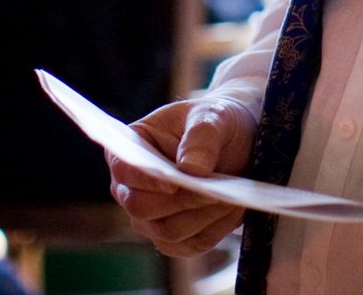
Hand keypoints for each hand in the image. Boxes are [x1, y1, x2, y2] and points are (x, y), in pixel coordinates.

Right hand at [109, 96, 255, 256]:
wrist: (237, 144)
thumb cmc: (215, 123)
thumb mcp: (213, 117)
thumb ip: (201, 137)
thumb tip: (191, 169)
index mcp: (131, 147)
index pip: (125, 168)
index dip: (145, 179)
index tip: (174, 184)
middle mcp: (131, 186)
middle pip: (141, 207)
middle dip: (182, 201)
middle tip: (216, 192)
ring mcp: (149, 217)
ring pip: (167, 232)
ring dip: (203, 217)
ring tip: (231, 197)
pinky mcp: (172, 238)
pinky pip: (188, 245)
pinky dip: (213, 230)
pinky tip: (231, 210)